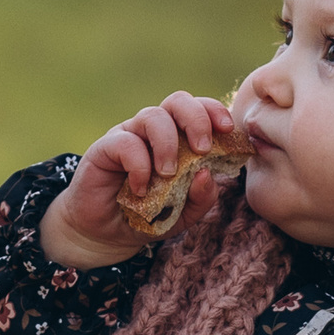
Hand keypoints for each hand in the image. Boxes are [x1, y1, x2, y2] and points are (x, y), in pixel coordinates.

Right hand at [39, 92, 242, 270]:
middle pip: (178, 101)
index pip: (199, 109)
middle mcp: (154, 130)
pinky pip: (125, 142)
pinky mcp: (105, 148)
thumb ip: (201, 198)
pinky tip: (141, 189)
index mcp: (178, 138)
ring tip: (168, 174)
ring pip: (152, 116)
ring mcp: (129, 136)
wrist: (107, 233)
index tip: (228, 130)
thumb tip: (208, 174)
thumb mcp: (184, 214)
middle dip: (196, 120)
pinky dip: (139, 165)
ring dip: (167, 144)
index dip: (215, 111)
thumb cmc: (149, 216)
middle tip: (202, 149)